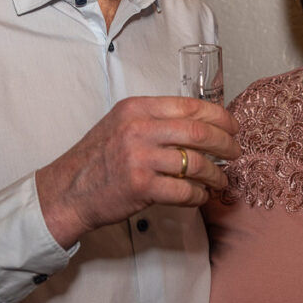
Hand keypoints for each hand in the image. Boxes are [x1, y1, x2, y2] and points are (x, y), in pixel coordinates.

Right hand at [35, 96, 239, 246]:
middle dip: (226, 143)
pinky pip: (184, 191)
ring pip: (196, 163)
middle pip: (199, 131)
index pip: (191, 106)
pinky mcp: (141, 186)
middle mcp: (139, 128)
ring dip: (216, 174)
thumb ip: (155, 119)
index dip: (220, 117)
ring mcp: (139, 157)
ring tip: (221, 180)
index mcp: (137, 108)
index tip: (233, 127)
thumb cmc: (98, 158)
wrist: (67, 191)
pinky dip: (199, 196)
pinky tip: (201, 197)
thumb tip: (199, 123)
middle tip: (236, 153)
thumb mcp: (121, 124)